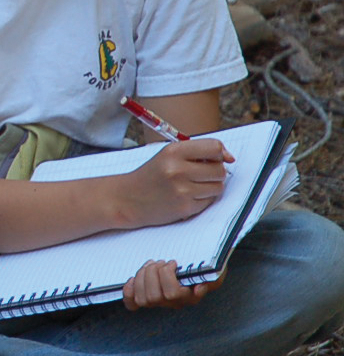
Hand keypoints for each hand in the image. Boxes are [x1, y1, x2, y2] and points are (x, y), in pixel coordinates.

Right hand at [113, 138, 232, 229]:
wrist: (127, 198)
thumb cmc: (151, 175)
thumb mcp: (167, 155)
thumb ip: (195, 152)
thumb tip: (229, 157)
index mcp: (173, 152)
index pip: (213, 147)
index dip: (221, 153)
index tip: (220, 158)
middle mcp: (178, 170)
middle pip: (219, 169)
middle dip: (215, 172)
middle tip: (201, 174)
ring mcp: (182, 190)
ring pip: (218, 187)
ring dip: (210, 187)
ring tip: (193, 186)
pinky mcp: (185, 207)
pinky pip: (209, 201)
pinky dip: (203, 199)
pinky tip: (187, 196)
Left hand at [123, 260, 224, 310]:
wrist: (197, 268)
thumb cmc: (204, 269)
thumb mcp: (214, 271)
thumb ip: (212, 279)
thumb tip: (199, 289)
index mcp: (189, 298)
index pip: (172, 294)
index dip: (166, 276)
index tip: (173, 262)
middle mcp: (173, 304)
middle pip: (153, 297)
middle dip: (152, 273)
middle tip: (159, 261)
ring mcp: (159, 302)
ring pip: (143, 299)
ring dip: (142, 277)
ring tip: (151, 265)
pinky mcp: (146, 298)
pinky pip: (133, 304)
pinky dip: (129, 292)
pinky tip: (132, 279)